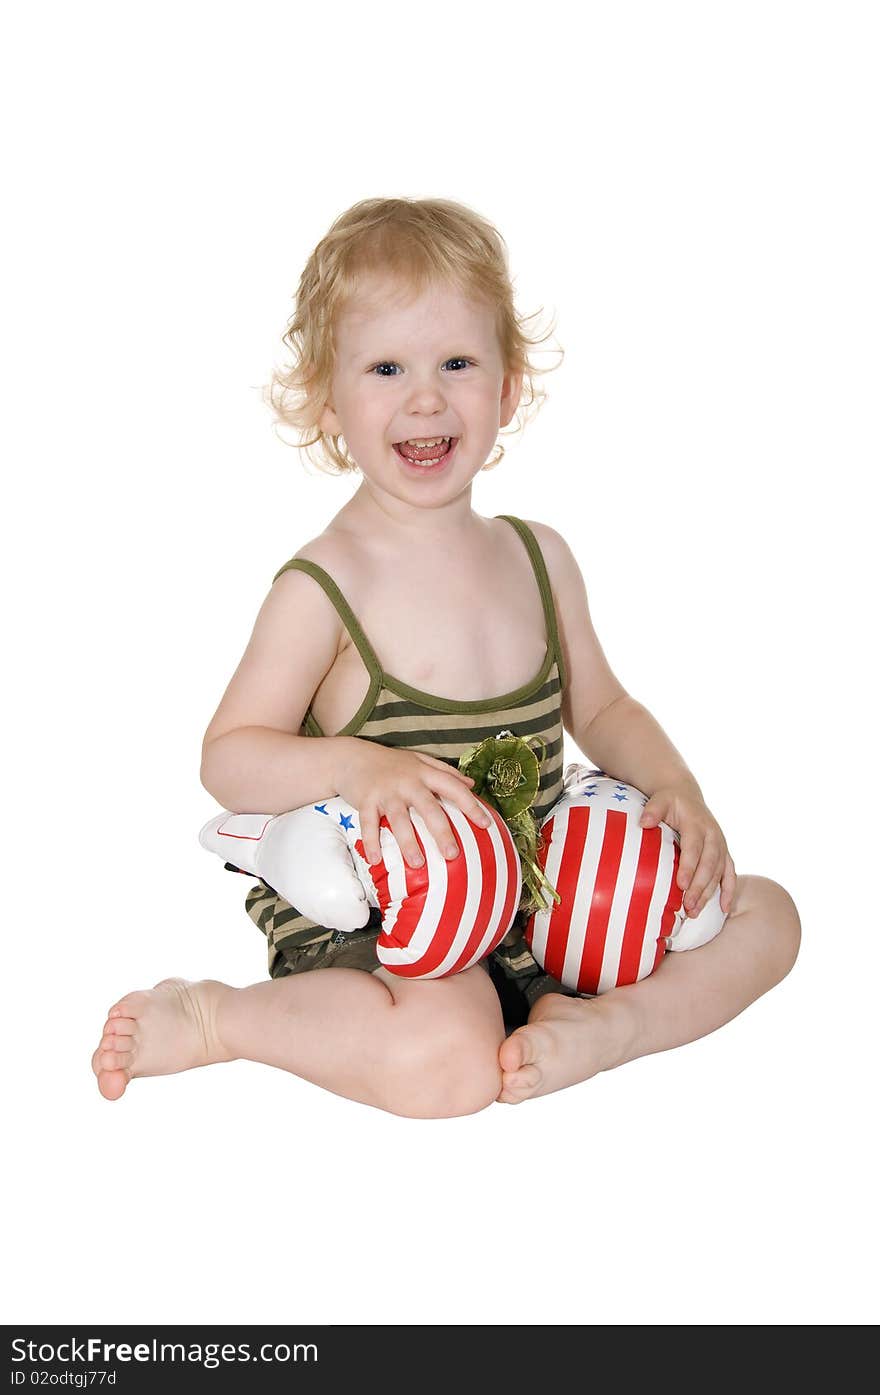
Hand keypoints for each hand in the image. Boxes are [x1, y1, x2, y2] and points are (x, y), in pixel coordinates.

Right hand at [336, 740, 493, 869]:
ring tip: (417, 864)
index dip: (471, 805)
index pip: (453, 787)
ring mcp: (386, 791)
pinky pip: (368, 824)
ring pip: (399, 819)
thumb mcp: (420, 760)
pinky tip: (375, 860)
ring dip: (408, 843)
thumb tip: (472, 783)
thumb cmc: (391, 763)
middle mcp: (407, 781)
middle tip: (453, 854)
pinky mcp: (365, 800)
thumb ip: (446, 771)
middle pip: (428, 808)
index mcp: (424, 772)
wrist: (352, 757)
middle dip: (441, 832)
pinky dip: (371, 842)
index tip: (486, 824)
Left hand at [639, 785, 736, 916]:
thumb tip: (644, 822)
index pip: (693, 848)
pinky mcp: (724, 853)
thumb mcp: (660, 800)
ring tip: (695, 912)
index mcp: (697, 824)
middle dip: (699, 887)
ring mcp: (721, 845)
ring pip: (719, 872)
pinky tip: (724, 909)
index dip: (688, 867)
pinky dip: (729, 891)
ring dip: (709, 893)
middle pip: (709, 864)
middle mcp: (713, 835)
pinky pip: (730, 874)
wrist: (686, 795)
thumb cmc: (670, 802)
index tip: (680, 885)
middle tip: (688, 906)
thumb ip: (653, 810)